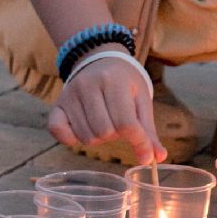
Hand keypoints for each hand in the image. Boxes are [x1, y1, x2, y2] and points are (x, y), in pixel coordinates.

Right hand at [48, 58, 166, 164]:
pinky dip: (70, 138)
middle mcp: (89, 85)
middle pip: (104, 132)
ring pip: (86, 137)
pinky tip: (82, 129)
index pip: (126, 123)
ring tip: (104, 121)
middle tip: (118, 122)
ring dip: (98, 138)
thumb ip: (148, 130)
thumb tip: (158, 158)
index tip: (146, 155)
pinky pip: (58, 131)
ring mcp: (70, 94)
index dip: (139, 143)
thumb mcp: (141, 99)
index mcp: (114, 81)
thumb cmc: (125, 82)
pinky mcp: (57, 104)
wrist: (100, 60)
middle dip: (116, 136)